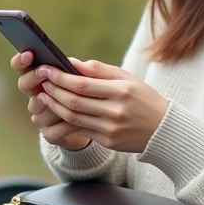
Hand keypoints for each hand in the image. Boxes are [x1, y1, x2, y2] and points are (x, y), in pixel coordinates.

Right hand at [10, 51, 92, 150]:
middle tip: (45, 72)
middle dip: (34, 77)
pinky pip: (55, 127)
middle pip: (24, 85)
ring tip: (74, 98)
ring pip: (40, 107)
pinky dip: (69, 122)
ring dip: (57, 101)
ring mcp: (40, 116)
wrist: (95, 124)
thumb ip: (81, 70)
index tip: (29, 53)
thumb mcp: (90, 79)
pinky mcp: (49, 134)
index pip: (21, 66)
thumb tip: (72, 62)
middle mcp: (35, 97)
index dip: (21, 60)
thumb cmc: (91, 94)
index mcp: (40, 78)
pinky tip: (84, 118)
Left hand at [34, 58, 169, 152]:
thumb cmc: (143, 98)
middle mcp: (115, 111)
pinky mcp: (108, 142)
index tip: (46, 70)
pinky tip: (56, 112)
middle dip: (53, 91)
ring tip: (44, 96)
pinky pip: (80, 131)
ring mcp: (111, 129)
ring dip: (55, 106)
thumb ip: (100, 70)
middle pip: (74, 102)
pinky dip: (65, 122)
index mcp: (121, 91)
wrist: (163, 130)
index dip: (60, 78)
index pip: (82, 84)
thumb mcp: (127, 78)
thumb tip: (72, 63)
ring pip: (73, 118)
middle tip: (41, 82)